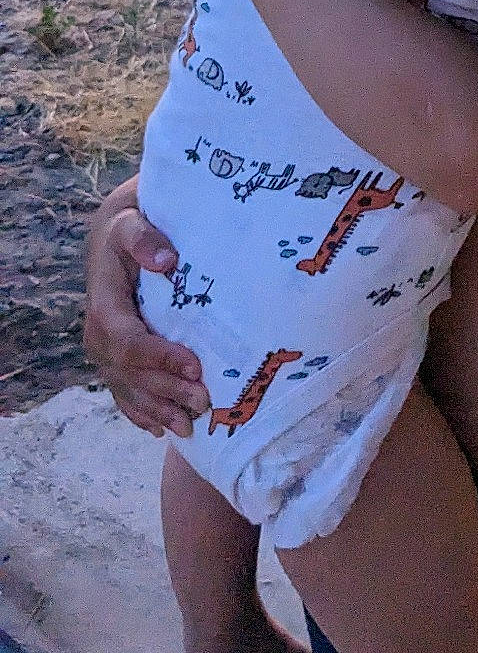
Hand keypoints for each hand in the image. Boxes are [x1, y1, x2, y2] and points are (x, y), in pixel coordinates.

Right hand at [84, 203, 209, 436]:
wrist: (113, 239)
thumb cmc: (130, 230)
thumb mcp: (133, 224)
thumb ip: (145, 240)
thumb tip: (166, 261)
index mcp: (104, 306)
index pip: (130, 342)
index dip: (160, 358)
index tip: (195, 366)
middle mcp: (99, 336)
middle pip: (131, 374)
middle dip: (166, 392)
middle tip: (203, 403)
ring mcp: (104, 353)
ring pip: (128, 390)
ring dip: (158, 410)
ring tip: (188, 427)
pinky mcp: (113, 361)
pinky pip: (123, 394)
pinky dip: (141, 414)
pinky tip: (161, 429)